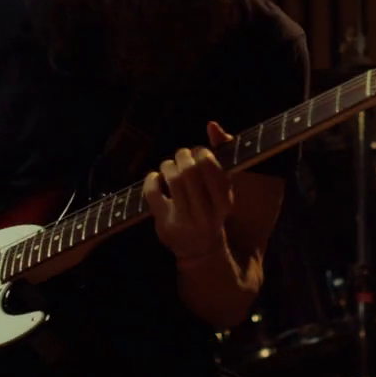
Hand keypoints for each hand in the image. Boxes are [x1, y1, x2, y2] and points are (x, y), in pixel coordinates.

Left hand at [143, 121, 234, 261]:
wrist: (201, 251)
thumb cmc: (213, 211)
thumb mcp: (223, 190)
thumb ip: (220, 158)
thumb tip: (212, 125)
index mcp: (224, 204)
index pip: (212, 169)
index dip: (203, 154)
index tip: (200, 153)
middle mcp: (205, 213)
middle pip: (189, 171)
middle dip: (183, 156)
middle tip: (182, 155)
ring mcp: (183, 220)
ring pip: (172, 179)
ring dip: (168, 165)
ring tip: (170, 165)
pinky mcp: (163, 223)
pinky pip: (152, 192)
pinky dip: (151, 178)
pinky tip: (156, 177)